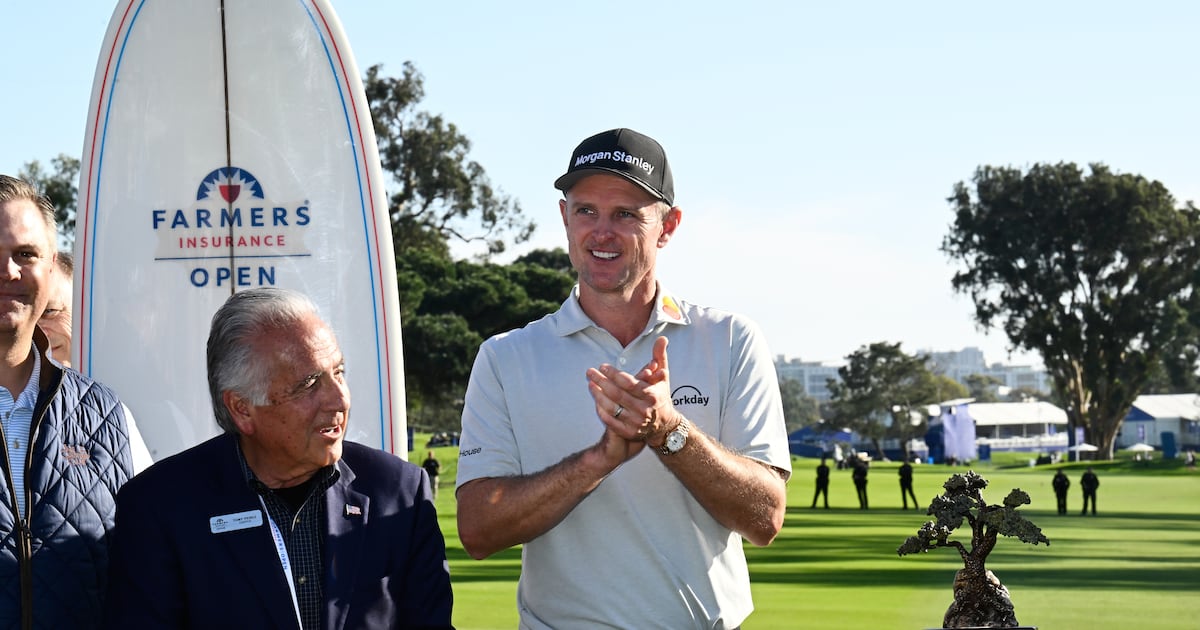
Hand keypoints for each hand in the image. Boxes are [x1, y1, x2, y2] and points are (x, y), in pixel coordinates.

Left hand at [587, 336, 682, 451]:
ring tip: (590, 384)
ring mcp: (636, 423)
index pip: (628, 383)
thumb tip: (662, 338)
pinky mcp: (629, 432)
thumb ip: (659, 356)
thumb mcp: (663, 377)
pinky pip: (610, 422)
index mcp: (652, 395)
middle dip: (601, 382)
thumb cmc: (660, 396)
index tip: (602, 366)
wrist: (664, 425)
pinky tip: (595, 401)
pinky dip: (601, 411)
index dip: (613, 374)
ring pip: (612, 408)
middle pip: (617, 394)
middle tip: (589, 372)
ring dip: (598, 396)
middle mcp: (644, 410)